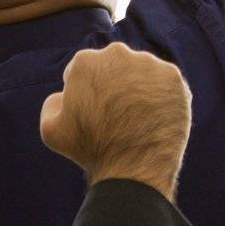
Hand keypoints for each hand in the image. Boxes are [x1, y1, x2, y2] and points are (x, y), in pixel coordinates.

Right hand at [40, 43, 191, 201]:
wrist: (132, 171)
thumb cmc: (90, 151)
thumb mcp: (51, 130)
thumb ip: (52, 103)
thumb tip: (63, 94)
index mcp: (86, 61)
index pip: (84, 69)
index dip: (86, 91)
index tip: (93, 109)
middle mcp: (118, 54)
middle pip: (114, 66)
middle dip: (113, 84)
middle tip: (116, 113)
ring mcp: (149, 64)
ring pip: (141, 72)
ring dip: (139, 88)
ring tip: (137, 117)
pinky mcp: (174, 78)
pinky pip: (164, 83)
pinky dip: (161, 96)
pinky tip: (154, 116)